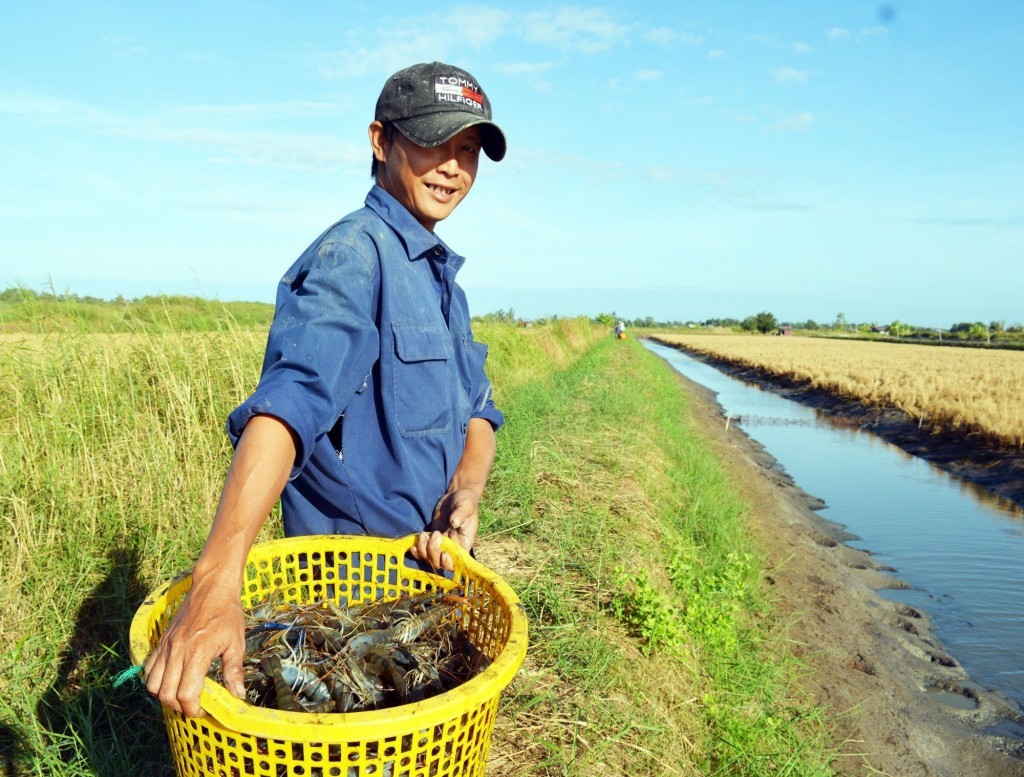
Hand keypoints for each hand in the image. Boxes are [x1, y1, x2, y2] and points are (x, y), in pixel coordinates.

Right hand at [143, 579, 245, 716]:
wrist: (212, 588)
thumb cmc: (227, 614)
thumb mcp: (236, 643)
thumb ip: (233, 671)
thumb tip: (238, 695)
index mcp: (197, 653)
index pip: (186, 694)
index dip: (193, 709)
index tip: (202, 710)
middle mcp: (177, 651)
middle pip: (166, 694)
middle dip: (178, 706)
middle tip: (193, 705)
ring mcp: (166, 646)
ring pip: (152, 684)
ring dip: (164, 695)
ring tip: (180, 694)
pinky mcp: (161, 641)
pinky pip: (149, 668)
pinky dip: (155, 680)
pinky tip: (171, 679)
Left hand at [411, 488, 480, 571]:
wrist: (456, 495)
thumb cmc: (465, 501)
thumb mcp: (466, 505)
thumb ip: (460, 514)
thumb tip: (453, 522)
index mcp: (464, 543)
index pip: (457, 562)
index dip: (448, 562)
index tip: (443, 552)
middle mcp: (453, 547)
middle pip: (440, 563)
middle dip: (433, 553)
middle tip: (435, 534)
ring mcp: (441, 544)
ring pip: (429, 559)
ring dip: (423, 550)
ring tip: (424, 534)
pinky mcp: (431, 539)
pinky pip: (423, 552)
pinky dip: (417, 551)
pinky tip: (414, 545)